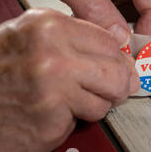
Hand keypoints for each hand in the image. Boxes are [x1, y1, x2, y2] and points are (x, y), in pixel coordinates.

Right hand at [0, 9, 138, 151]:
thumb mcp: (31, 34)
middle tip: (109, 88)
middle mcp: (53, 57)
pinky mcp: (49, 123)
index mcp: (50, 28)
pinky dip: (72, 121)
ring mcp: (52, 92)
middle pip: (117, 74)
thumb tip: (119, 51)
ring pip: (105, 102)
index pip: (111, 43)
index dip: (117, 59)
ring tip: (67, 99)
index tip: (118, 66)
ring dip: (93, 105)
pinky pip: (82, 122)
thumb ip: (76, 37)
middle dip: (117, 85)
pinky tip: (51, 112)